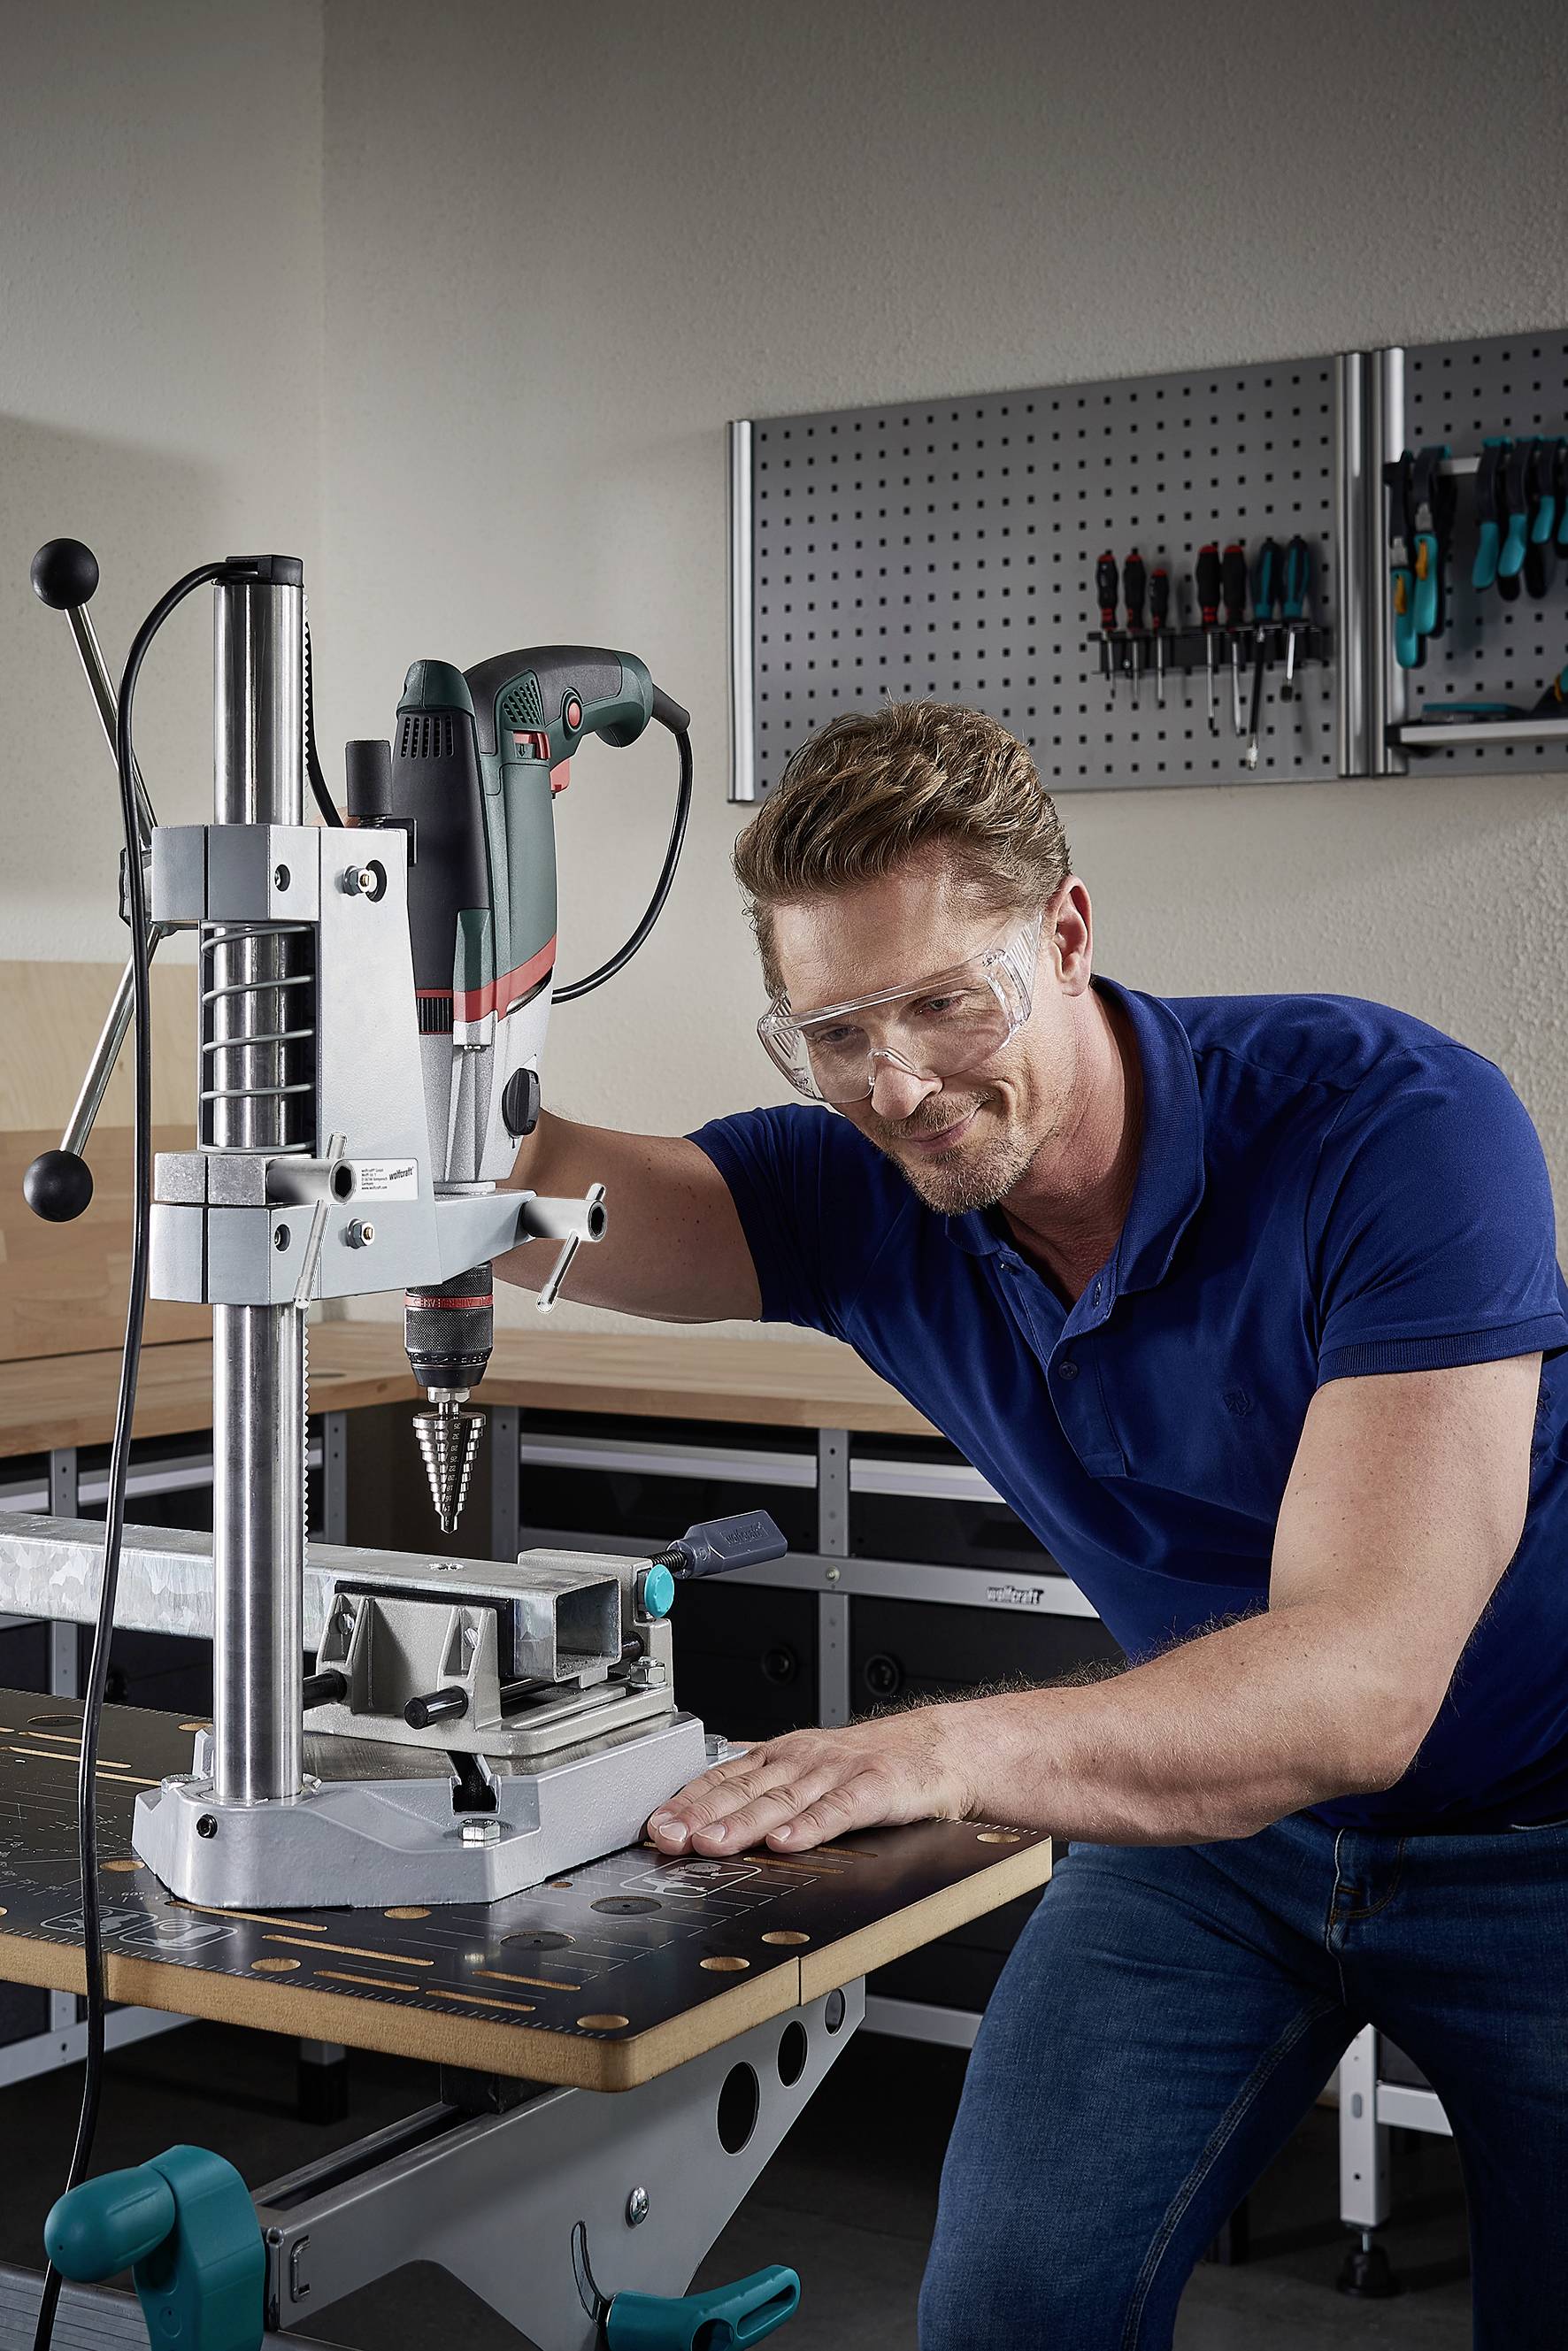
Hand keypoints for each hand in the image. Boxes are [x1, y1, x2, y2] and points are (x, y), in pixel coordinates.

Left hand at [646, 1706, 975, 1856]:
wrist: (937, 1749)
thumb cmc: (868, 1764)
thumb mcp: (807, 1766)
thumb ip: (761, 1781)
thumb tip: (704, 1793)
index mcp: (780, 1757)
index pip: (721, 1777)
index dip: (685, 1802)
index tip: (654, 1826)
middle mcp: (801, 1761)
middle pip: (743, 1789)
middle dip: (701, 1815)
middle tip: (668, 1837)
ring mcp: (836, 1774)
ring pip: (781, 1801)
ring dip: (743, 1824)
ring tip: (711, 1844)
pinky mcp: (872, 1790)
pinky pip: (837, 1811)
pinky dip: (810, 1827)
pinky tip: (785, 1843)